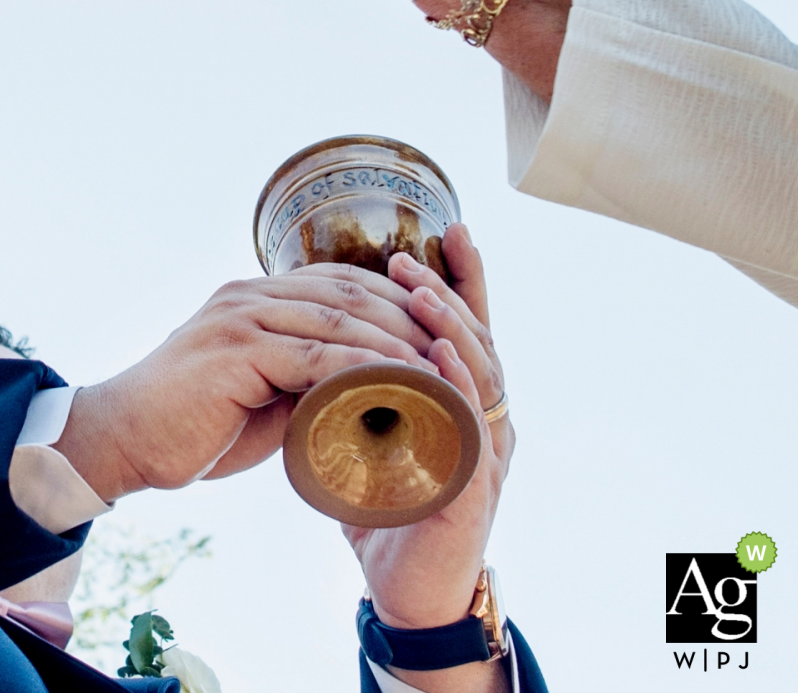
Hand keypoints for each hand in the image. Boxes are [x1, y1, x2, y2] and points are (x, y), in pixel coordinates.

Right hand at [53, 269, 441, 503]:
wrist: (122, 441)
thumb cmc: (189, 426)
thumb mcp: (258, 393)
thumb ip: (303, 378)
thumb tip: (363, 391)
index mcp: (254, 295)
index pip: (342, 282)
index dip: (396, 302)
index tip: (439, 334)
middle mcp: (248, 293)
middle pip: (351, 291)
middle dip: (410, 318)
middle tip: (457, 353)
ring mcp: (241, 316)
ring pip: (341, 319)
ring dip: (399, 344)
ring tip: (443, 376)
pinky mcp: (237, 349)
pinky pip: (318, 355)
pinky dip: (366, 371)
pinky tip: (400, 392)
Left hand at [345, 226, 513, 639]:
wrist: (403, 588)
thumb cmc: (389, 507)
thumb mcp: (372, 431)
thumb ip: (366, 383)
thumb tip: (330, 331)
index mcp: (463, 403)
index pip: (468, 329)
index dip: (465, 279)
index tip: (449, 228)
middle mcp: (485, 422)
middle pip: (480, 342)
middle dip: (452, 293)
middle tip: (419, 253)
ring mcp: (484, 456)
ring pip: (481, 379)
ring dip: (452, 333)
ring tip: (424, 294)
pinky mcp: (472, 494)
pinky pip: (470, 434)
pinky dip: (456, 393)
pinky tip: (439, 362)